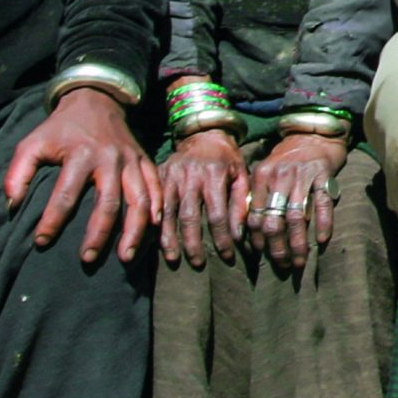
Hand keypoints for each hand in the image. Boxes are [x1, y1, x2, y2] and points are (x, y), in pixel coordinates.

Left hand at [5, 87, 161, 263]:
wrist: (95, 100)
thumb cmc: (60, 128)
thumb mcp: (32, 143)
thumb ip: (17, 173)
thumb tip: (12, 206)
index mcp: (80, 154)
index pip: (65, 194)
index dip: (52, 221)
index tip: (41, 242)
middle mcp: (110, 158)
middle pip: (108, 202)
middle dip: (98, 234)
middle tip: (86, 259)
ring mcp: (131, 160)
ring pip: (138, 200)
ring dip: (134, 231)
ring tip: (125, 257)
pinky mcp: (144, 160)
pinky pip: (155, 188)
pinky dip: (156, 209)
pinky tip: (152, 231)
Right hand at [161, 129, 246, 267]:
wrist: (203, 133)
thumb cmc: (227, 158)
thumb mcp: (241, 175)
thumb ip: (241, 203)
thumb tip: (238, 235)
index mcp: (214, 175)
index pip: (217, 215)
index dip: (222, 239)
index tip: (227, 256)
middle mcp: (190, 175)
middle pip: (190, 217)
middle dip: (193, 244)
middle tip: (198, 264)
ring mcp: (171, 175)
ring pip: (168, 213)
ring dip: (170, 239)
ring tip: (174, 259)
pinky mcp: (159, 176)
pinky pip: (156, 204)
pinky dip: (156, 225)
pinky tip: (158, 241)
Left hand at [246, 133, 345, 271]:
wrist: (314, 132)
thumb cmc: (288, 158)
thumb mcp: (267, 172)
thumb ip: (258, 197)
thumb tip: (252, 234)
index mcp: (261, 177)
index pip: (254, 216)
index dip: (258, 241)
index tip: (263, 257)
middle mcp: (279, 177)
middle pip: (273, 221)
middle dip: (277, 248)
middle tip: (283, 266)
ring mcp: (302, 175)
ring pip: (296, 217)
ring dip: (297, 243)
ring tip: (300, 261)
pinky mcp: (323, 174)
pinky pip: (322, 203)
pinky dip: (323, 224)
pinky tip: (322, 241)